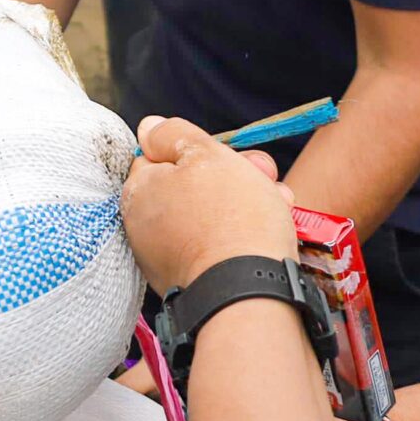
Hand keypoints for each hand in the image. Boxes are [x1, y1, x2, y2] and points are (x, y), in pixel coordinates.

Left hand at [122, 115, 297, 293]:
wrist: (249, 293)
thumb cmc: (231, 215)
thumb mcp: (205, 156)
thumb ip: (174, 135)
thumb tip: (148, 127)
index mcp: (139, 192)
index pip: (162, 156)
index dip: (200, 150)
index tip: (231, 155)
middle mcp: (144, 227)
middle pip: (191, 186)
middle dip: (232, 176)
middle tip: (265, 176)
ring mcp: (167, 259)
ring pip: (210, 216)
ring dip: (246, 204)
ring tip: (280, 203)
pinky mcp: (193, 283)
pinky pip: (217, 248)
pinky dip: (241, 238)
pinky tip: (272, 234)